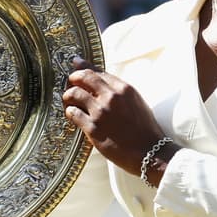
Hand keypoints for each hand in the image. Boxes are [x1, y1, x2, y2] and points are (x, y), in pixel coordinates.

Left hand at [63, 60, 165, 176]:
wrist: (149, 152)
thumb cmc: (145, 129)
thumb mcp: (136, 102)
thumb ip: (120, 91)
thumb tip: (103, 81)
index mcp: (124, 88)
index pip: (97, 71)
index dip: (83, 68)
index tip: (76, 64)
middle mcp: (111, 97)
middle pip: (83, 77)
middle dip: (73, 78)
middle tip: (70, 83)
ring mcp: (101, 112)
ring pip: (73, 94)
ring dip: (68, 96)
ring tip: (69, 102)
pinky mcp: (93, 128)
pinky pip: (73, 113)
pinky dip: (70, 112)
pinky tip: (73, 115)